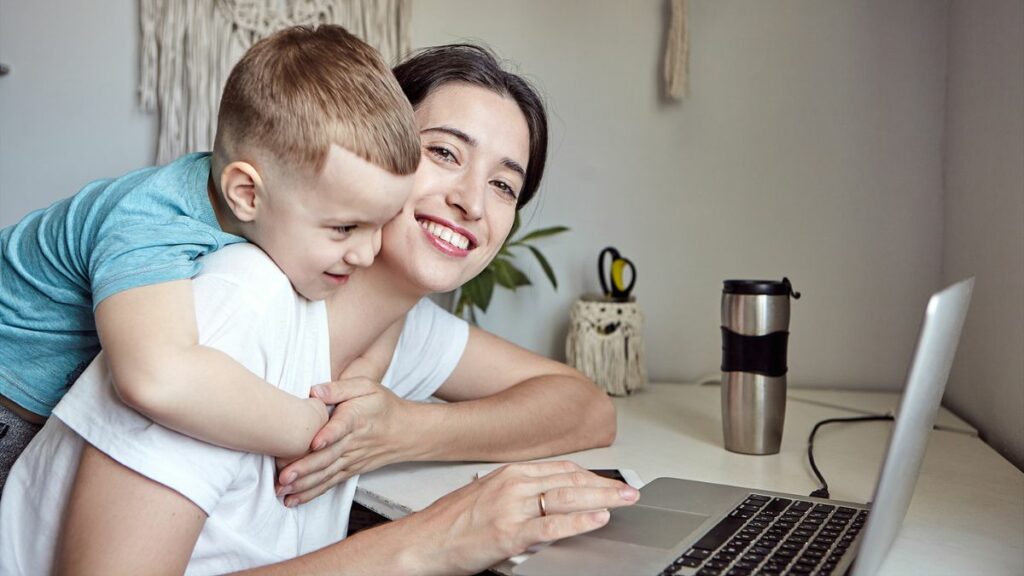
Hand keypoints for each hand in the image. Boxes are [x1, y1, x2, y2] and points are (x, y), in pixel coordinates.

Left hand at [276, 377, 413, 505]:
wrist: (406, 431)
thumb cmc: (382, 406)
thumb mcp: (366, 388)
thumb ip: (339, 388)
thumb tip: (314, 390)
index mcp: (356, 418)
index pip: (342, 427)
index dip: (329, 434)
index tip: (315, 442)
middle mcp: (352, 442)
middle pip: (328, 456)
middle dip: (305, 468)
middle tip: (284, 476)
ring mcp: (351, 459)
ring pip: (326, 474)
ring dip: (304, 484)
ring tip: (282, 490)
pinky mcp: (350, 470)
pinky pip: (330, 483)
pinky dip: (311, 493)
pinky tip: (293, 500)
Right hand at [414, 461, 639, 574]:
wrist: (422, 541)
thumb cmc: (451, 522)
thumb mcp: (488, 495)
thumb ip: (519, 493)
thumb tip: (549, 498)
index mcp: (511, 473)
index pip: (562, 469)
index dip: (592, 477)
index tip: (612, 483)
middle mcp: (514, 484)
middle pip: (570, 480)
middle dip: (605, 486)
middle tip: (631, 491)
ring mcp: (512, 507)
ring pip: (566, 497)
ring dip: (602, 498)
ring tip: (625, 501)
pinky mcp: (509, 532)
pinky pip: (551, 525)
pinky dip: (578, 521)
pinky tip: (597, 519)